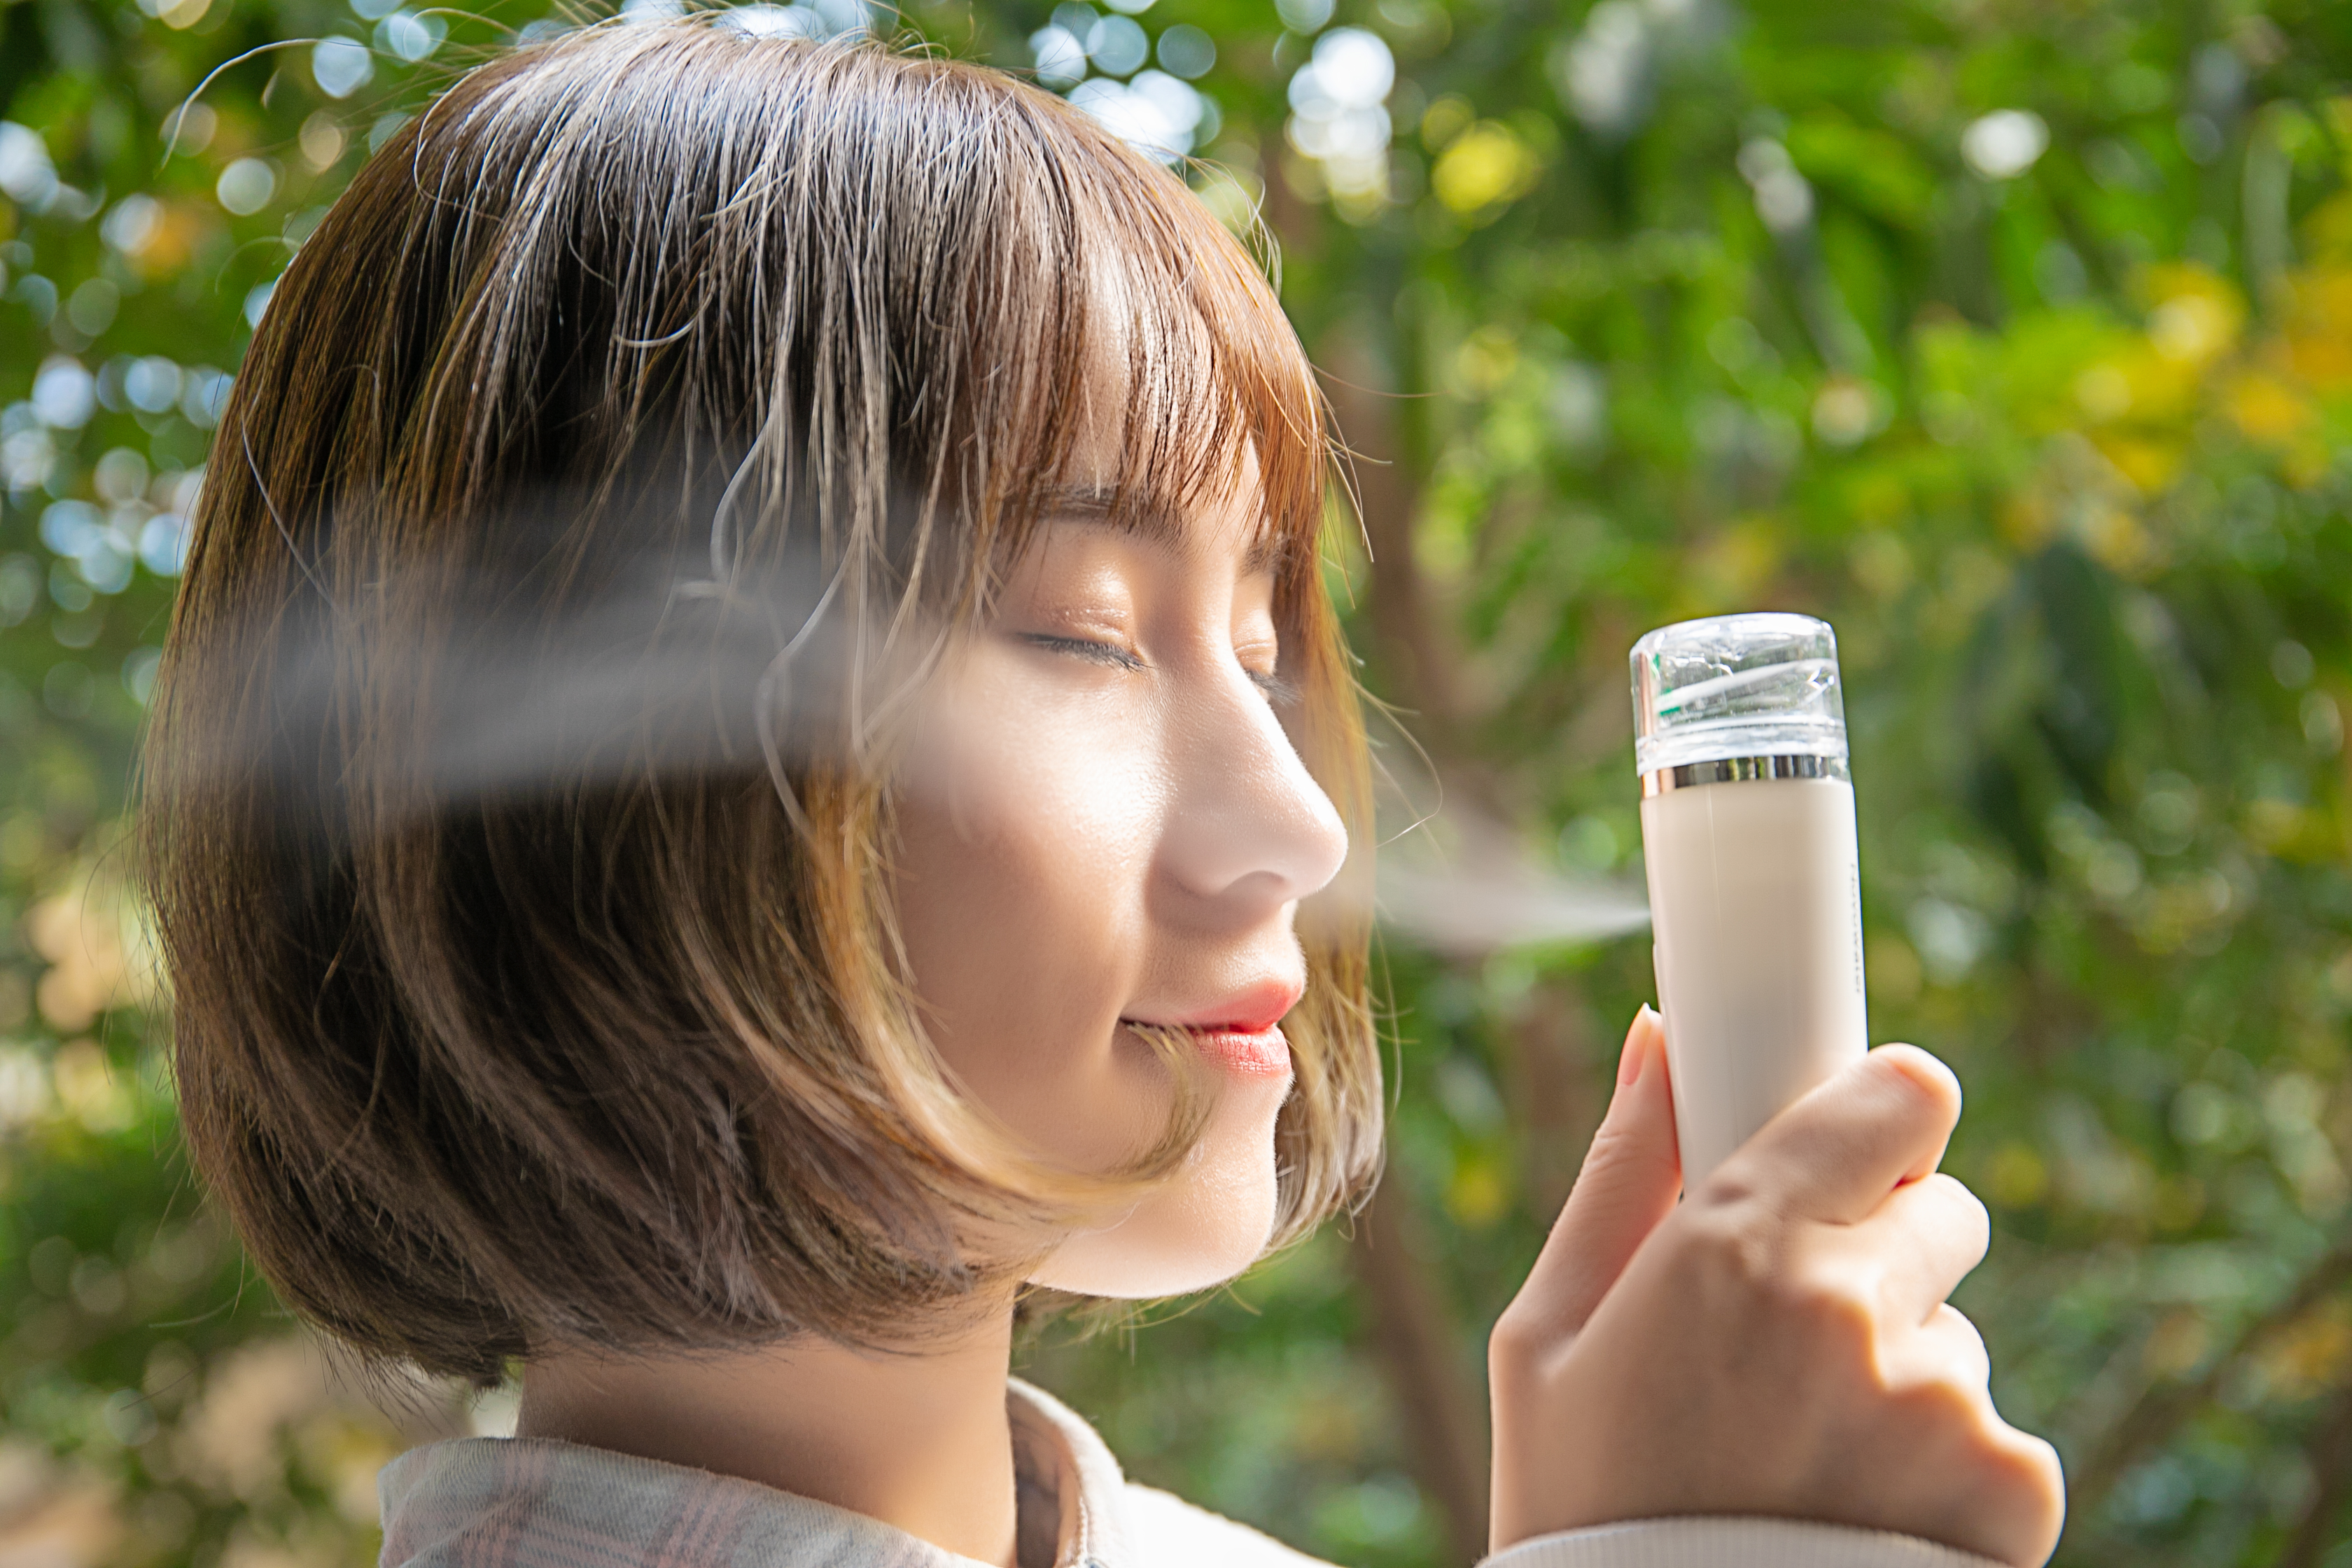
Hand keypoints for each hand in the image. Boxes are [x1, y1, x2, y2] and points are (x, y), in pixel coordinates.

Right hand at [1487, 1008, 2064, 1566]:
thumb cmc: (1583, 1503)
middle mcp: (1849, 1306)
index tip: (1855, 1147)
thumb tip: (1660, 1038)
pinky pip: (2000, 1434)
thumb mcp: (1545, 1336)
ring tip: (1809, 1462)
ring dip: (1904, 1377)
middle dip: (1879, 1258)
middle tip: (1794, 1348)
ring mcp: (1940, 1401)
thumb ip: (1624, 1171)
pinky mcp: (2011, 1490)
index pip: (1900, 1095)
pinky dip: (1947, 1471)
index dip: (1880, 1116)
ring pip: (1959, 1335)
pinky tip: (1859, 1517)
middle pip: (1941, 1210)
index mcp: (1733, 1247)